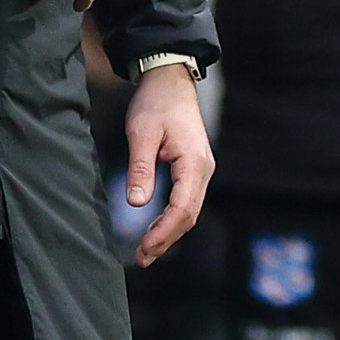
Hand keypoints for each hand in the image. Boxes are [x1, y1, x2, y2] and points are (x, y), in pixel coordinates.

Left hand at [120, 61, 211, 267]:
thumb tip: (135, 203)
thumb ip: (139, 168)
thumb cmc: (156, 102)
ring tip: (147, 251)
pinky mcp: (194, 168)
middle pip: (189, 216)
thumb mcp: (141, 133)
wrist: (171, 80)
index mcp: (193, 163)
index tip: (143, 248)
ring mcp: (202, 170)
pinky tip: (156, 229)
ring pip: (189, 211)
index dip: (163, 232)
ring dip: (169, 232)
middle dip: (166, 239)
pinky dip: (172, 218)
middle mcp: (204, 169)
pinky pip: (187, 200)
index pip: (182, 208)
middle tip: (142, 258)